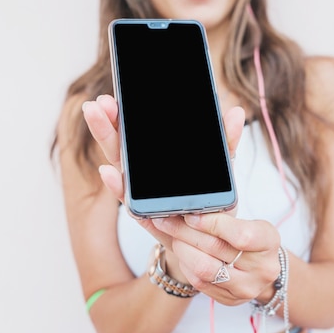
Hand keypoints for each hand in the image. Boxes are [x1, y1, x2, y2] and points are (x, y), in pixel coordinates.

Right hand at [81, 95, 245, 249]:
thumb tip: (237, 113)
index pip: (137, 129)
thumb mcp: (222, 167)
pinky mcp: (147, 215)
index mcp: (157, 156)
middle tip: (99, 102)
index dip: (124, 112)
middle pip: (121, 142)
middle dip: (107, 121)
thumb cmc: (211, 199)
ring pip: (119, 165)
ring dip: (106, 140)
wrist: (213, 238)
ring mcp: (143, 192)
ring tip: (96, 118)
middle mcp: (144, 172)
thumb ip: (226, 141)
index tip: (113, 94)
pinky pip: (129, 200)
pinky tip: (108, 172)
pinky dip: (117, 186)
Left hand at [151, 213, 280, 305]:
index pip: (240, 235)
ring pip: (205, 269)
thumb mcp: (243, 222)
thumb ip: (216, 215)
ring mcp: (248, 287)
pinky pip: (201, 283)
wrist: (260, 267)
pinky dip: (187, 265)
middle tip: (165, 221)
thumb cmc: (249, 238)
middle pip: (216, 249)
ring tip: (174, 237)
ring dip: (183, 250)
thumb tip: (180, 206)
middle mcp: (263, 268)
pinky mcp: (231, 299)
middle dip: (185, 232)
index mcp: (269, 240)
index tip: (189, 215)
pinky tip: (184, 254)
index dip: (211, 224)